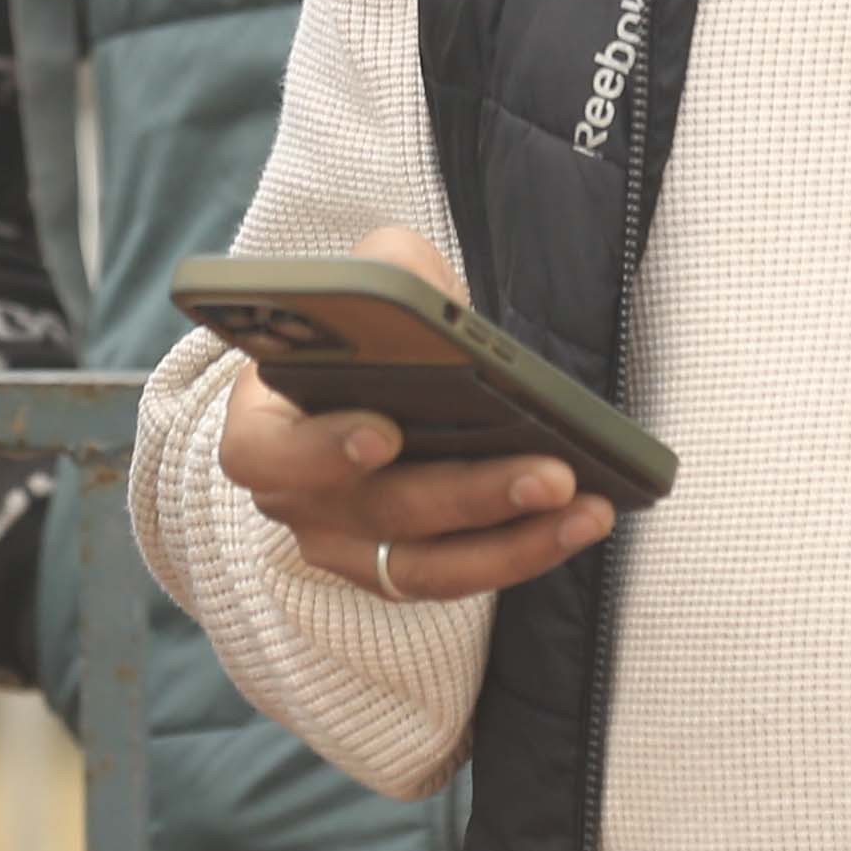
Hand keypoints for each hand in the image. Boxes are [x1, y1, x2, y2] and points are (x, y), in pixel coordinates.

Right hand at [210, 225, 618, 602]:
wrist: (365, 380)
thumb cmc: (362, 329)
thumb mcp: (366, 277)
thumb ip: (388, 272)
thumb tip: (432, 302)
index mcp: (262, 426)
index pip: (265, 454)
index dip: (320, 450)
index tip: (385, 432)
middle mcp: (294, 500)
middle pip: (378, 513)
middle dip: (472, 494)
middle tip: (550, 474)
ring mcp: (345, 548)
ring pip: (427, 566)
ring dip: (516, 543)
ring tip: (588, 509)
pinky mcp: (399, 572)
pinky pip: (460, 578)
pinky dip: (523, 552)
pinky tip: (582, 521)